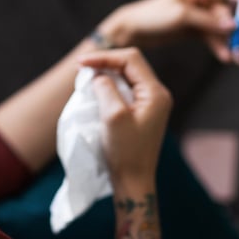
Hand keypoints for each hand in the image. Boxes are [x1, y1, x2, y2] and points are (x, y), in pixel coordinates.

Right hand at [77, 48, 171, 186]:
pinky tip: (96, 92)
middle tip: (81, 69)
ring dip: (106, 75)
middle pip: (131, 65)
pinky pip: (126, 91)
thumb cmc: (125, 152)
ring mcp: (151, 104)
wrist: (134, 181)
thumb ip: (106, 88)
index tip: (81, 63)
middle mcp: (157, 94)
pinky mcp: (143, 113)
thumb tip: (99, 75)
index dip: (105, 57)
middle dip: (105, 63)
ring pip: (127, 77)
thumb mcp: (113, 116)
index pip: (130, 59)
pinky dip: (110, 87)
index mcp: (156, 93)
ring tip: (86, 79)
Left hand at [94, 0, 236, 61]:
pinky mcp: (194, 30)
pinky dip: (218, 47)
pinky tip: (226, 58)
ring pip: (221, 28)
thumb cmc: (152, 16)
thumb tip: (232, 26)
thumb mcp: (181, 16)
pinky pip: (211, 38)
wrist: (131, 31)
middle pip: (228, 12)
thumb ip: (208, 20)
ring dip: (230, 41)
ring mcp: (198, 16)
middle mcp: (201, 0)